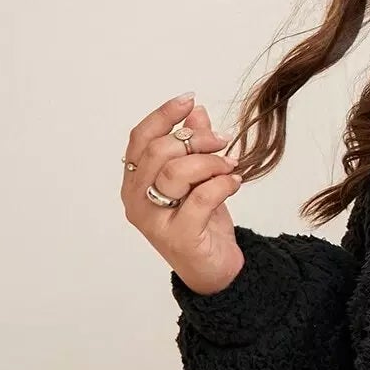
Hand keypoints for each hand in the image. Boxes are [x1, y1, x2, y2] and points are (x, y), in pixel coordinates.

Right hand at [121, 92, 245, 294]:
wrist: (215, 270)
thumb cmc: (202, 222)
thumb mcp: (198, 179)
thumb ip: (193, 147)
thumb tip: (197, 112)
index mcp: (134, 182)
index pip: (140, 139)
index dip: (163, 115)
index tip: (189, 100)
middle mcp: (136, 200)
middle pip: (158, 152)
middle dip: (195, 139)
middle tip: (222, 140)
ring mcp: (154, 221)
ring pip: (176, 173)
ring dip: (210, 162)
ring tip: (230, 165)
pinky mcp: (179, 237)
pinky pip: (201, 198)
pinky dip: (222, 184)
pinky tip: (235, 182)